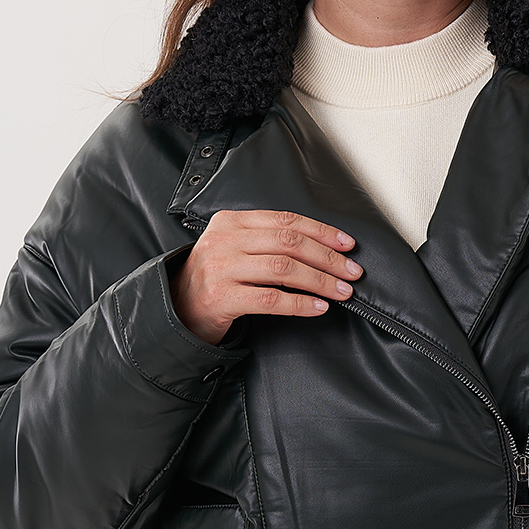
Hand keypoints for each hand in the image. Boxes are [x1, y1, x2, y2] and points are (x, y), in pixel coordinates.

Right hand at [170, 210, 362, 344]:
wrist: (177, 308)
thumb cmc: (215, 278)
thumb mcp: (235, 247)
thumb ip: (268, 240)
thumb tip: (322, 247)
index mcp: (231, 221)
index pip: (286, 220)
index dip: (321, 231)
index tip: (347, 244)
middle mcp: (225, 240)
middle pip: (289, 243)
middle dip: (327, 258)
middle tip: (352, 271)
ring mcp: (221, 268)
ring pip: (283, 269)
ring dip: (320, 281)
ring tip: (341, 291)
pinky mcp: (221, 297)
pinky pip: (270, 299)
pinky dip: (300, 304)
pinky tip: (318, 307)